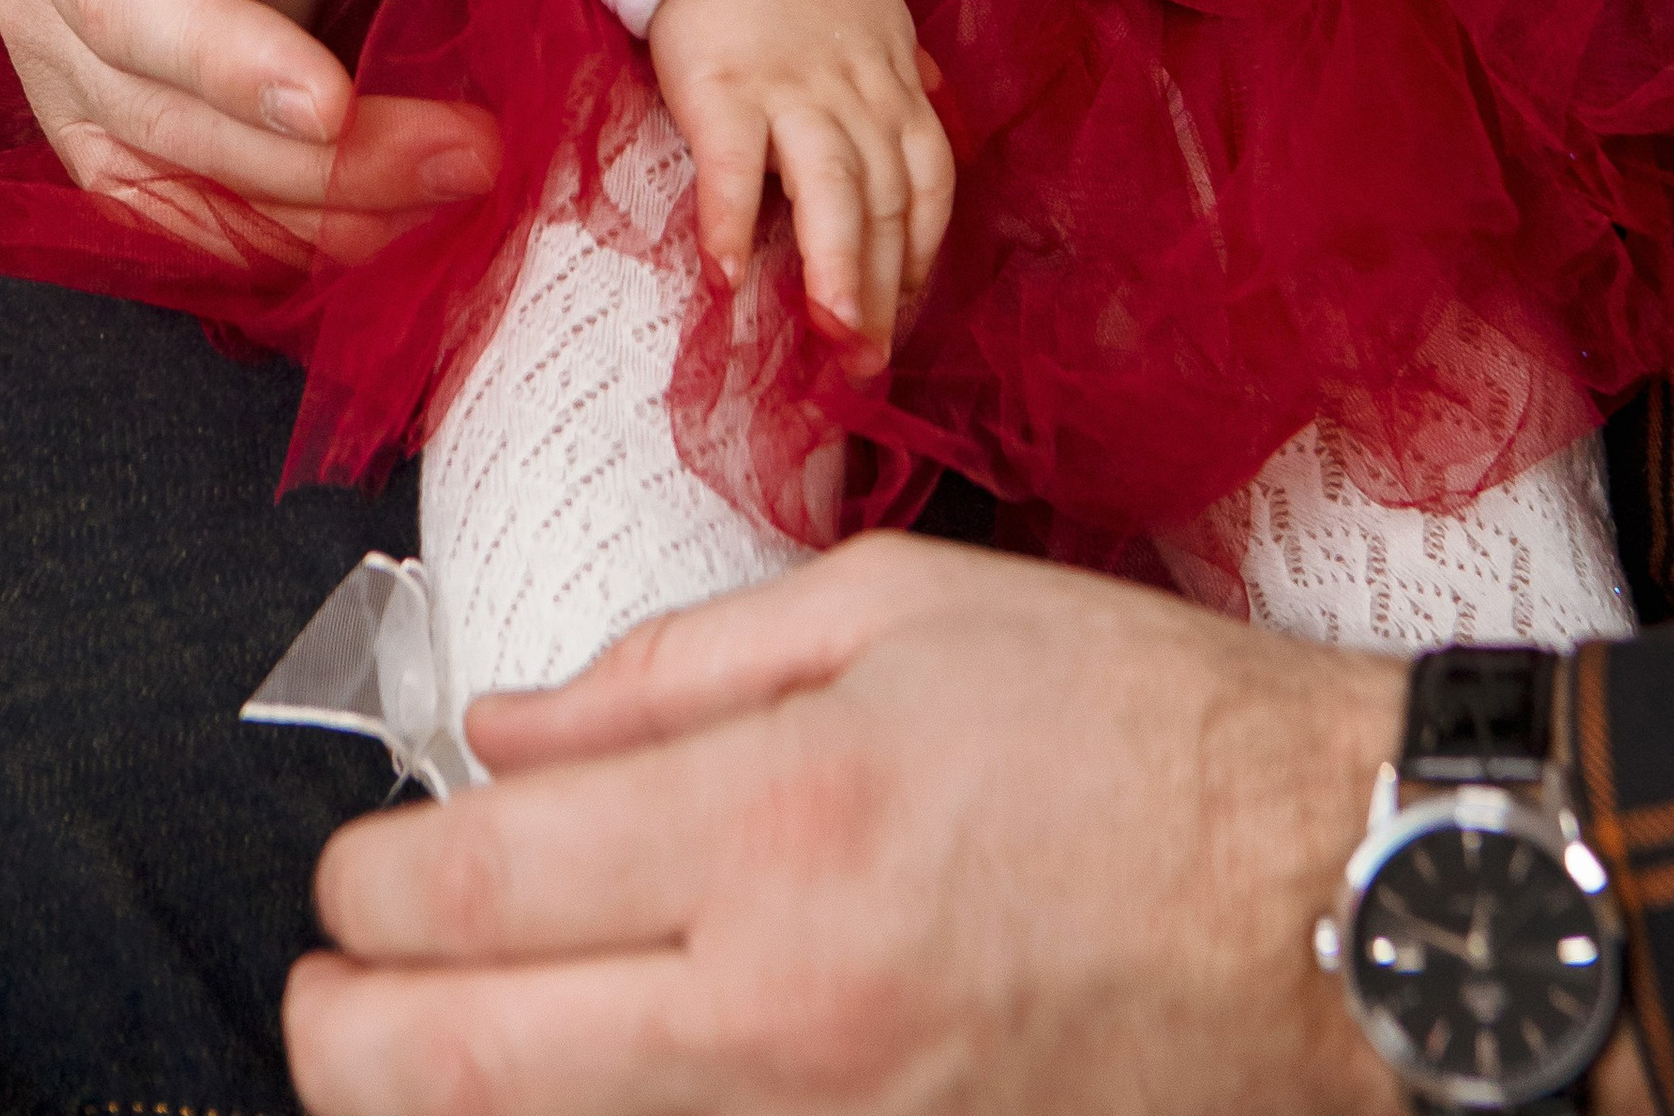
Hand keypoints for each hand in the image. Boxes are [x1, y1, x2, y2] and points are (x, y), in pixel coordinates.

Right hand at [0, 0, 497, 228]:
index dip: (222, 59)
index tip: (332, 105)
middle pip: (153, 111)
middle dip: (308, 162)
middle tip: (466, 157)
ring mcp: (78, 60)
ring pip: (170, 181)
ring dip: (307, 218)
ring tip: (448, 202)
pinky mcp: (135, 104)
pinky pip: (185, 198)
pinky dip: (280, 232)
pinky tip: (386, 232)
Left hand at [287, 536, 1411, 1115]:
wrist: (1334, 901)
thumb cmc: (1134, 721)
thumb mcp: (904, 606)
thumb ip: (677, 668)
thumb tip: (503, 729)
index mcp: (777, 826)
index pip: (470, 892)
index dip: (367, 885)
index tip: (357, 864)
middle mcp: (773, 1010)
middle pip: (448, 1075)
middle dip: (342, 1026)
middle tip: (339, 970)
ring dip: (453, 1090)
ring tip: (445, 1016)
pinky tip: (597, 1053)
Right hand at [646, 0, 953, 368]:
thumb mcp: (871, 11)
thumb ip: (898, 69)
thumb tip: (929, 103)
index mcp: (892, 79)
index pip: (929, 179)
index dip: (923, 253)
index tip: (908, 316)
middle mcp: (855, 90)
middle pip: (887, 200)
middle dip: (887, 289)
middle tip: (869, 366)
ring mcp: (790, 87)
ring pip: (832, 188)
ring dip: (839, 271)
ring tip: (835, 341)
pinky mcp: (722, 84)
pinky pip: (732, 165)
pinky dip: (730, 223)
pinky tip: (725, 280)